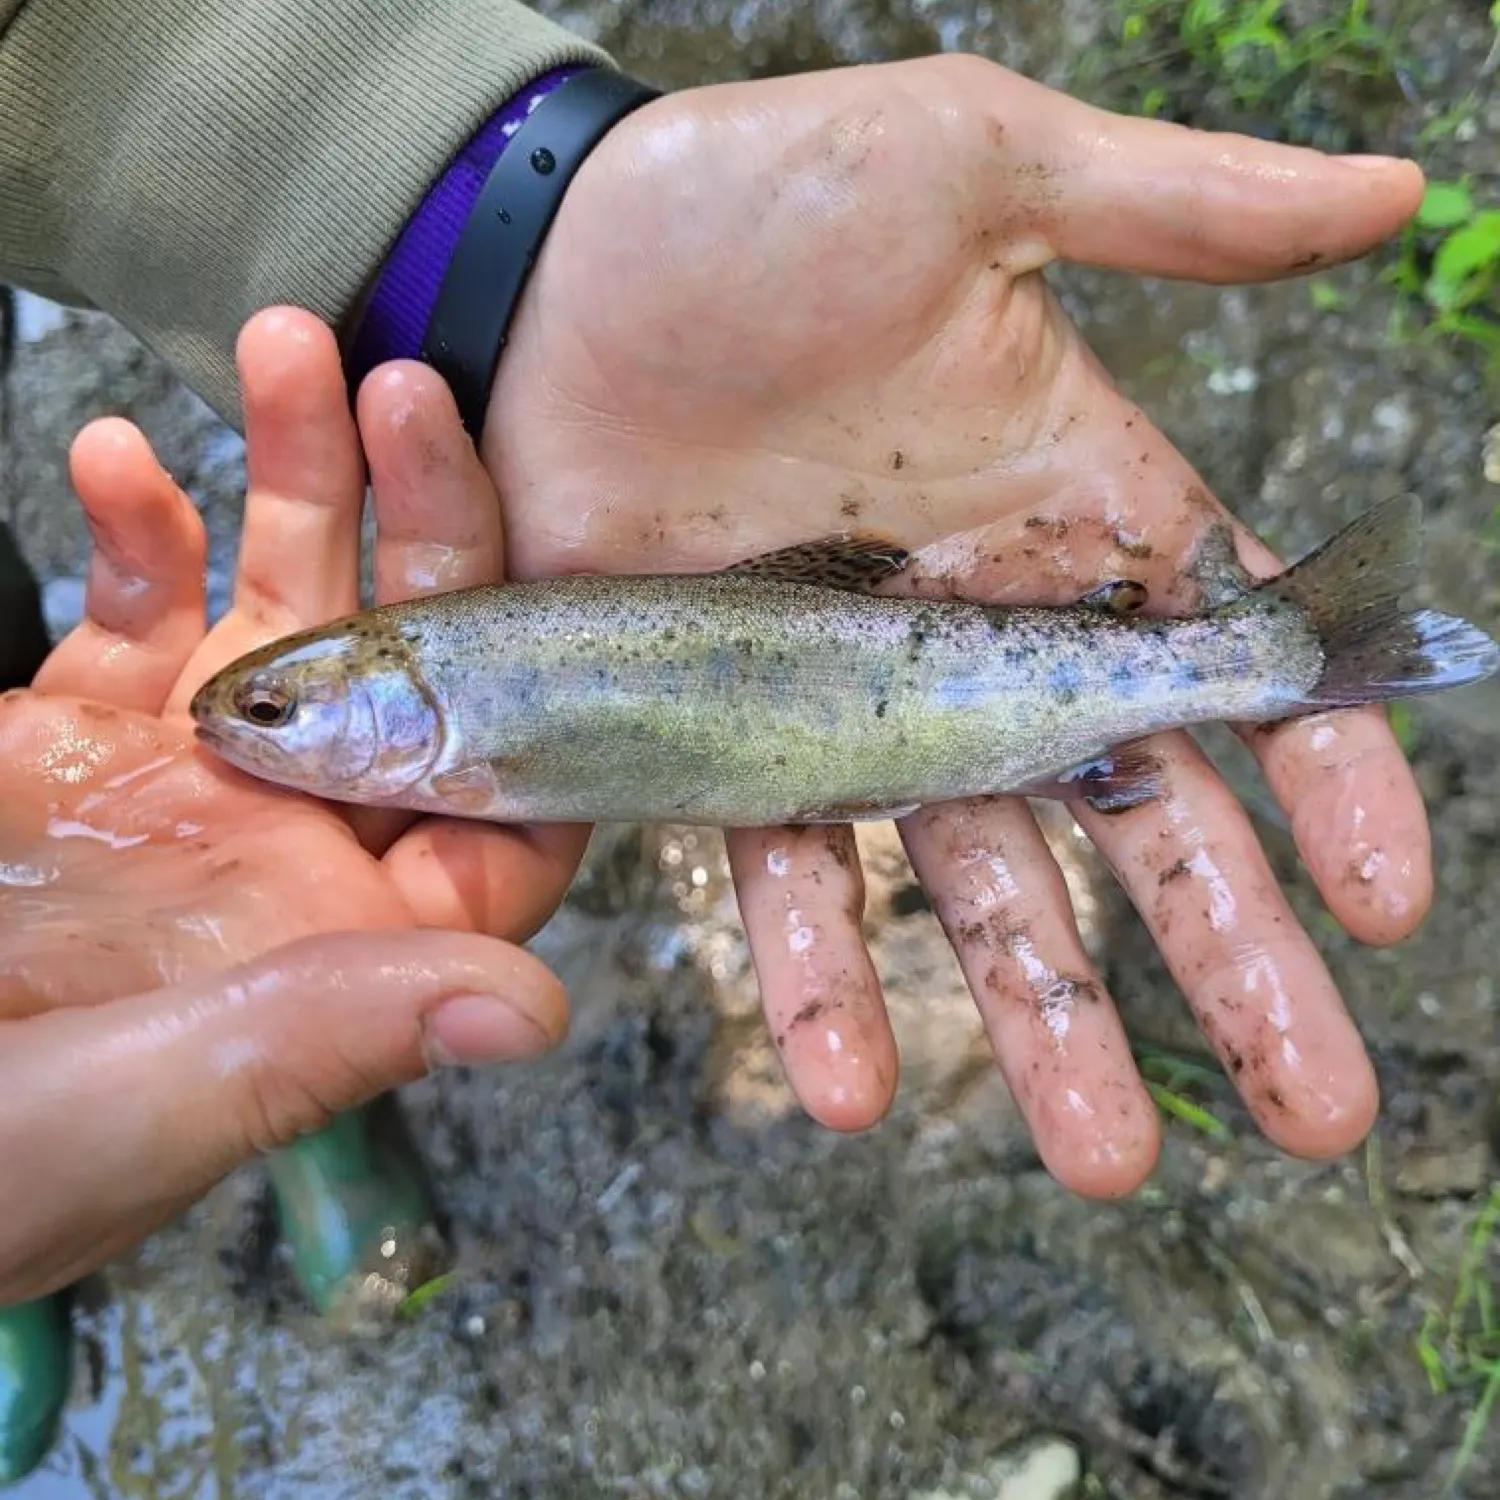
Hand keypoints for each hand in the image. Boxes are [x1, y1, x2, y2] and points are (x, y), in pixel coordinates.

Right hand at [0, 310, 574, 1305]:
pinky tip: (117, 455)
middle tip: (407, 391)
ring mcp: (187, 781)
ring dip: (290, 478)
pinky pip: (138, 606)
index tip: (533, 586)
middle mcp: (290, 845)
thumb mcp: (137, 1111)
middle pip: (412, 669)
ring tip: (286, 347)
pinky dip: (139, 525)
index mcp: (340, 939)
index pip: (504, 822)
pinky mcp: (75, 737)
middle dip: (417, 526)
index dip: (539, 709)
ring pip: (282, 605)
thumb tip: (530, 1009)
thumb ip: (321, 1042)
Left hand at [481, 56, 1430, 1189]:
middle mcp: (975, 626)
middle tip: (1313, 1105)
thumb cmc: (751, 200)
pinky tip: (853, 1089)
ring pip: (970, 885)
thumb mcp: (973, 164)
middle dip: (1226, 961)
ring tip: (1103, 1154)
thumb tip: (1397, 197)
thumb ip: (1172, 210)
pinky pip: (785, 874)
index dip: (1322, 778)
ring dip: (1042, 1022)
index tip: (1384, 898)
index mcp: (1070, 506)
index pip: (1228, 662)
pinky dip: (820, 981)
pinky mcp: (718, 731)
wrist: (541, 263)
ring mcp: (847, 696)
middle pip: (1126, 819)